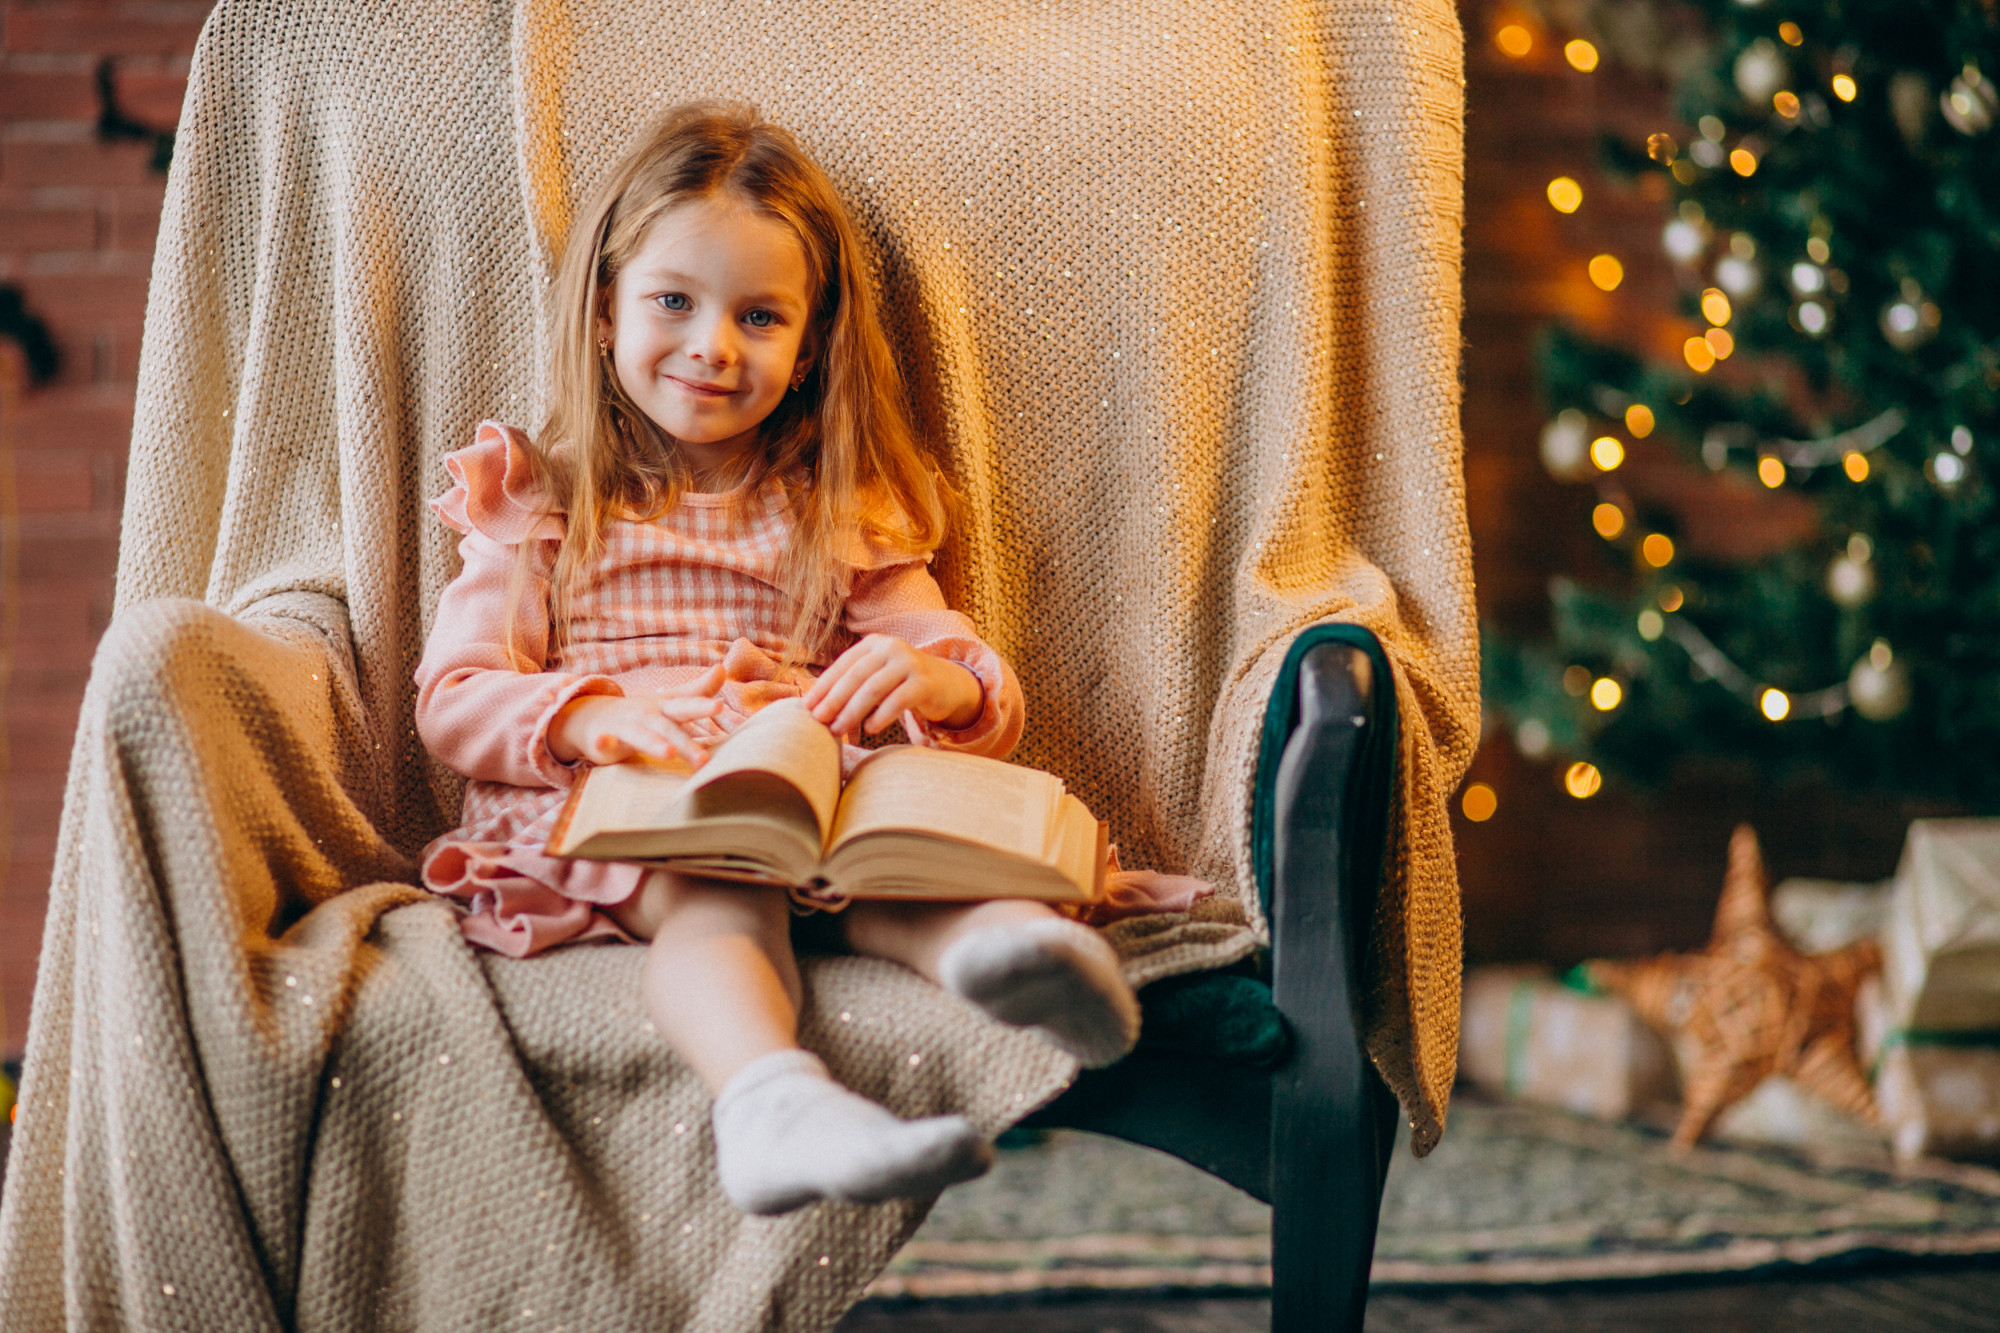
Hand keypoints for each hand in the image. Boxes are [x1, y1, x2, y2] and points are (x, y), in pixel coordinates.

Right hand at [547, 664, 724, 765]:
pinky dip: (603, 741)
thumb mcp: (671, 700)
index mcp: (666, 707)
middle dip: (686, 741)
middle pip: (669, 727)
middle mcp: (648, 715)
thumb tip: (722, 669)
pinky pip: (604, 741)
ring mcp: (627, 726)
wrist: (596, 715)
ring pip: (642, 736)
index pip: (687, 706)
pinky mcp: (606, 740)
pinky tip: (602, 742)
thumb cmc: (643, 712)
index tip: (719, 706)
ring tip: (668, 753)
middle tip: (704, 758)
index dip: (702, 705)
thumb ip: (699, 690)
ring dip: (654, 743)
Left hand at [804, 635, 982, 737]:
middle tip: (819, 720)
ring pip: (873, 688)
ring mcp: (909, 663)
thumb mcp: (876, 675)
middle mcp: (890, 648)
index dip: (823, 686)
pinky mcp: (925, 682)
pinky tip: (869, 729)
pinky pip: (898, 700)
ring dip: (852, 712)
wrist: (947, 683)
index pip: (843, 665)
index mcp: (873, 644)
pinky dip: (880, 716)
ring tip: (838, 730)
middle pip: (855, 676)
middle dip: (834, 700)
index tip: (807, 707)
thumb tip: (814, 705)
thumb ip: (851, 683)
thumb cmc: (900, 684)